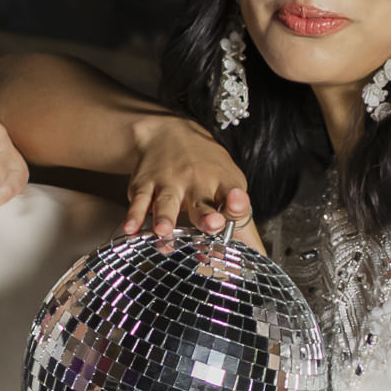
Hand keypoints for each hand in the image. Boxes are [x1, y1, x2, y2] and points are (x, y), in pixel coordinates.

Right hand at [123, 115, 259, 245]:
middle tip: (212, 224)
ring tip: (163, 232)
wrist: (167, 133)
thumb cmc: (204, 166)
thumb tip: (260, 257)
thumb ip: (240, 222)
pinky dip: (133, 216)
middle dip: (207, 215)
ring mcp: (170, 182)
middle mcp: (198, 181)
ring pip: (167, 202)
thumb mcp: (228, 184)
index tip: (238, 203)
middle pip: (202, 202)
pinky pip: (139, 202)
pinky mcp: (145, 185)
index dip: (237, 201)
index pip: (233, 194)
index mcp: (223, 182)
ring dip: (165, 217)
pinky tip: (130, 229)